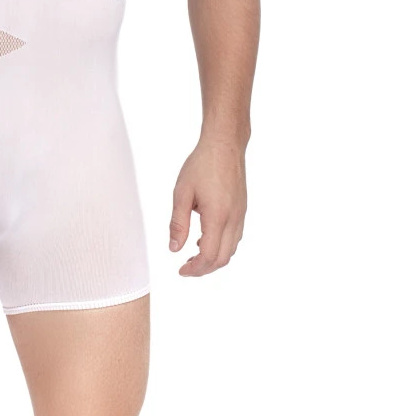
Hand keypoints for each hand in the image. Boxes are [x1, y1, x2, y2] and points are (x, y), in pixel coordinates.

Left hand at [169, 138, 246, 275]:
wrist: (224, 145)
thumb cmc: (202, 164)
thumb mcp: (182, 193)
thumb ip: (178, 223)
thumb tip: (174, 248)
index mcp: (217, 217)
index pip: (209, 256)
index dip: (195, 269)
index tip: (181, 270)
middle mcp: (234, 219)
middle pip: (223, 258)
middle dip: (204, 268)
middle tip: (186, 267)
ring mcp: (241, 215)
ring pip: (232, 249)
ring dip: (214, 258)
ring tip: (193, 255)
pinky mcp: (242, 209)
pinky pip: (235, 237)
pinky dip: (222, 245)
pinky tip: (206, 238)